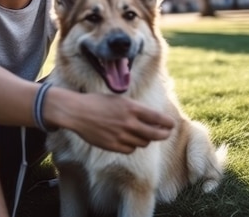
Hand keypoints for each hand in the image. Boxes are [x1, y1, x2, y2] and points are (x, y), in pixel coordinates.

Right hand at [51, 91, 174, 153]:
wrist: (77, 112)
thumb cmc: (97, 102)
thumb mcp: (119, 100)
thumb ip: (134, 109)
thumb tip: (151, 118)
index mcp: (132, 108)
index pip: (159, 118)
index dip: (168, 123)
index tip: (171, 125)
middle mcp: (129, 123)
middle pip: (156, 134)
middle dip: (163, 134)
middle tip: (165, 133)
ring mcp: (121, 136)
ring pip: (143, 143)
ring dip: (145, 139)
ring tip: (142, 134)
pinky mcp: (113, 146)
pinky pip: (130, 149)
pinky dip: (132, 145)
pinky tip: (128, 140)